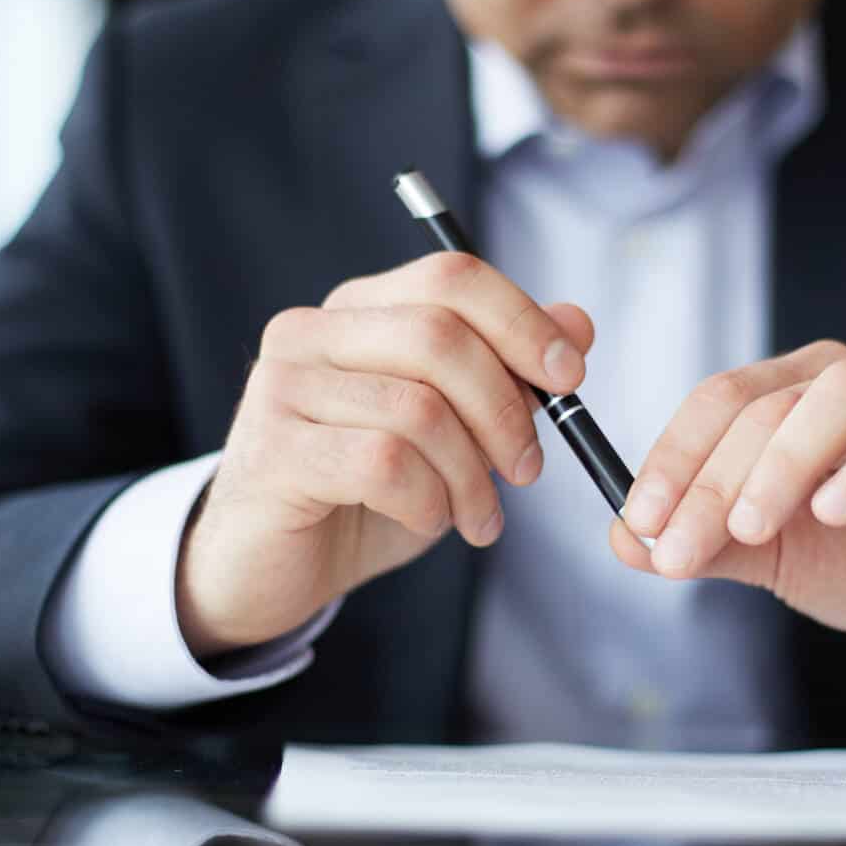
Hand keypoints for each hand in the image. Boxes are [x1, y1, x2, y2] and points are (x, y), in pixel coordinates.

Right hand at [178, 251, 593, 652]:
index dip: (521, 321)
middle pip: (439, 334)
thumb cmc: (362, 496)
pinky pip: (384, 463)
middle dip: (504, 408)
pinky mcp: (273, 451)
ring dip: (470, 476)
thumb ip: (505, 374)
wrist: (268, 570)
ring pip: (419, 409)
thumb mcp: (450, 432)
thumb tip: (576, 323)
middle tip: (526, 470)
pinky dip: (428, 501)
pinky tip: (426, 521)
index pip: (449, 276)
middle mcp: (311, 333)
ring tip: (476, 516)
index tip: (570, 378)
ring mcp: (282, 387)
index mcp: (358, 311)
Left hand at [611, 342, 845, 685]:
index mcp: (796, 392)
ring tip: (753, 530)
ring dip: (781, 463)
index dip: (671, 457)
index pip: (719, 400)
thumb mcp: (771, 556)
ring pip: (840, 393)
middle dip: (711, 481)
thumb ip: (705, 541)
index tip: (638, 521)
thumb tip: (623, 539)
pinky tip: (833, 513)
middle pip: (766, 402)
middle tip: (678, 550)